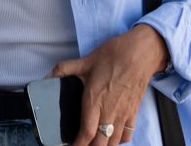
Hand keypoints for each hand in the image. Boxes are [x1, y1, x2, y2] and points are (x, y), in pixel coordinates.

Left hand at [49, 24, 168, 144]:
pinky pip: (127, 133)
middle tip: (82, 144)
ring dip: (104, 145)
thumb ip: (65, 69)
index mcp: (94, 100)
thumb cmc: (114, 55)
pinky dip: (119, 140)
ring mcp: (123, 113)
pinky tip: (112, 137)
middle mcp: (109, 111)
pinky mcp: (134, 111)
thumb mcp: (86, 60)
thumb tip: (49, 75)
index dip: (79, 143)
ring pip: (114, 141)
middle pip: (100, 142)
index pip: (87, 131)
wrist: (141, 53)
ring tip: (95, 143)